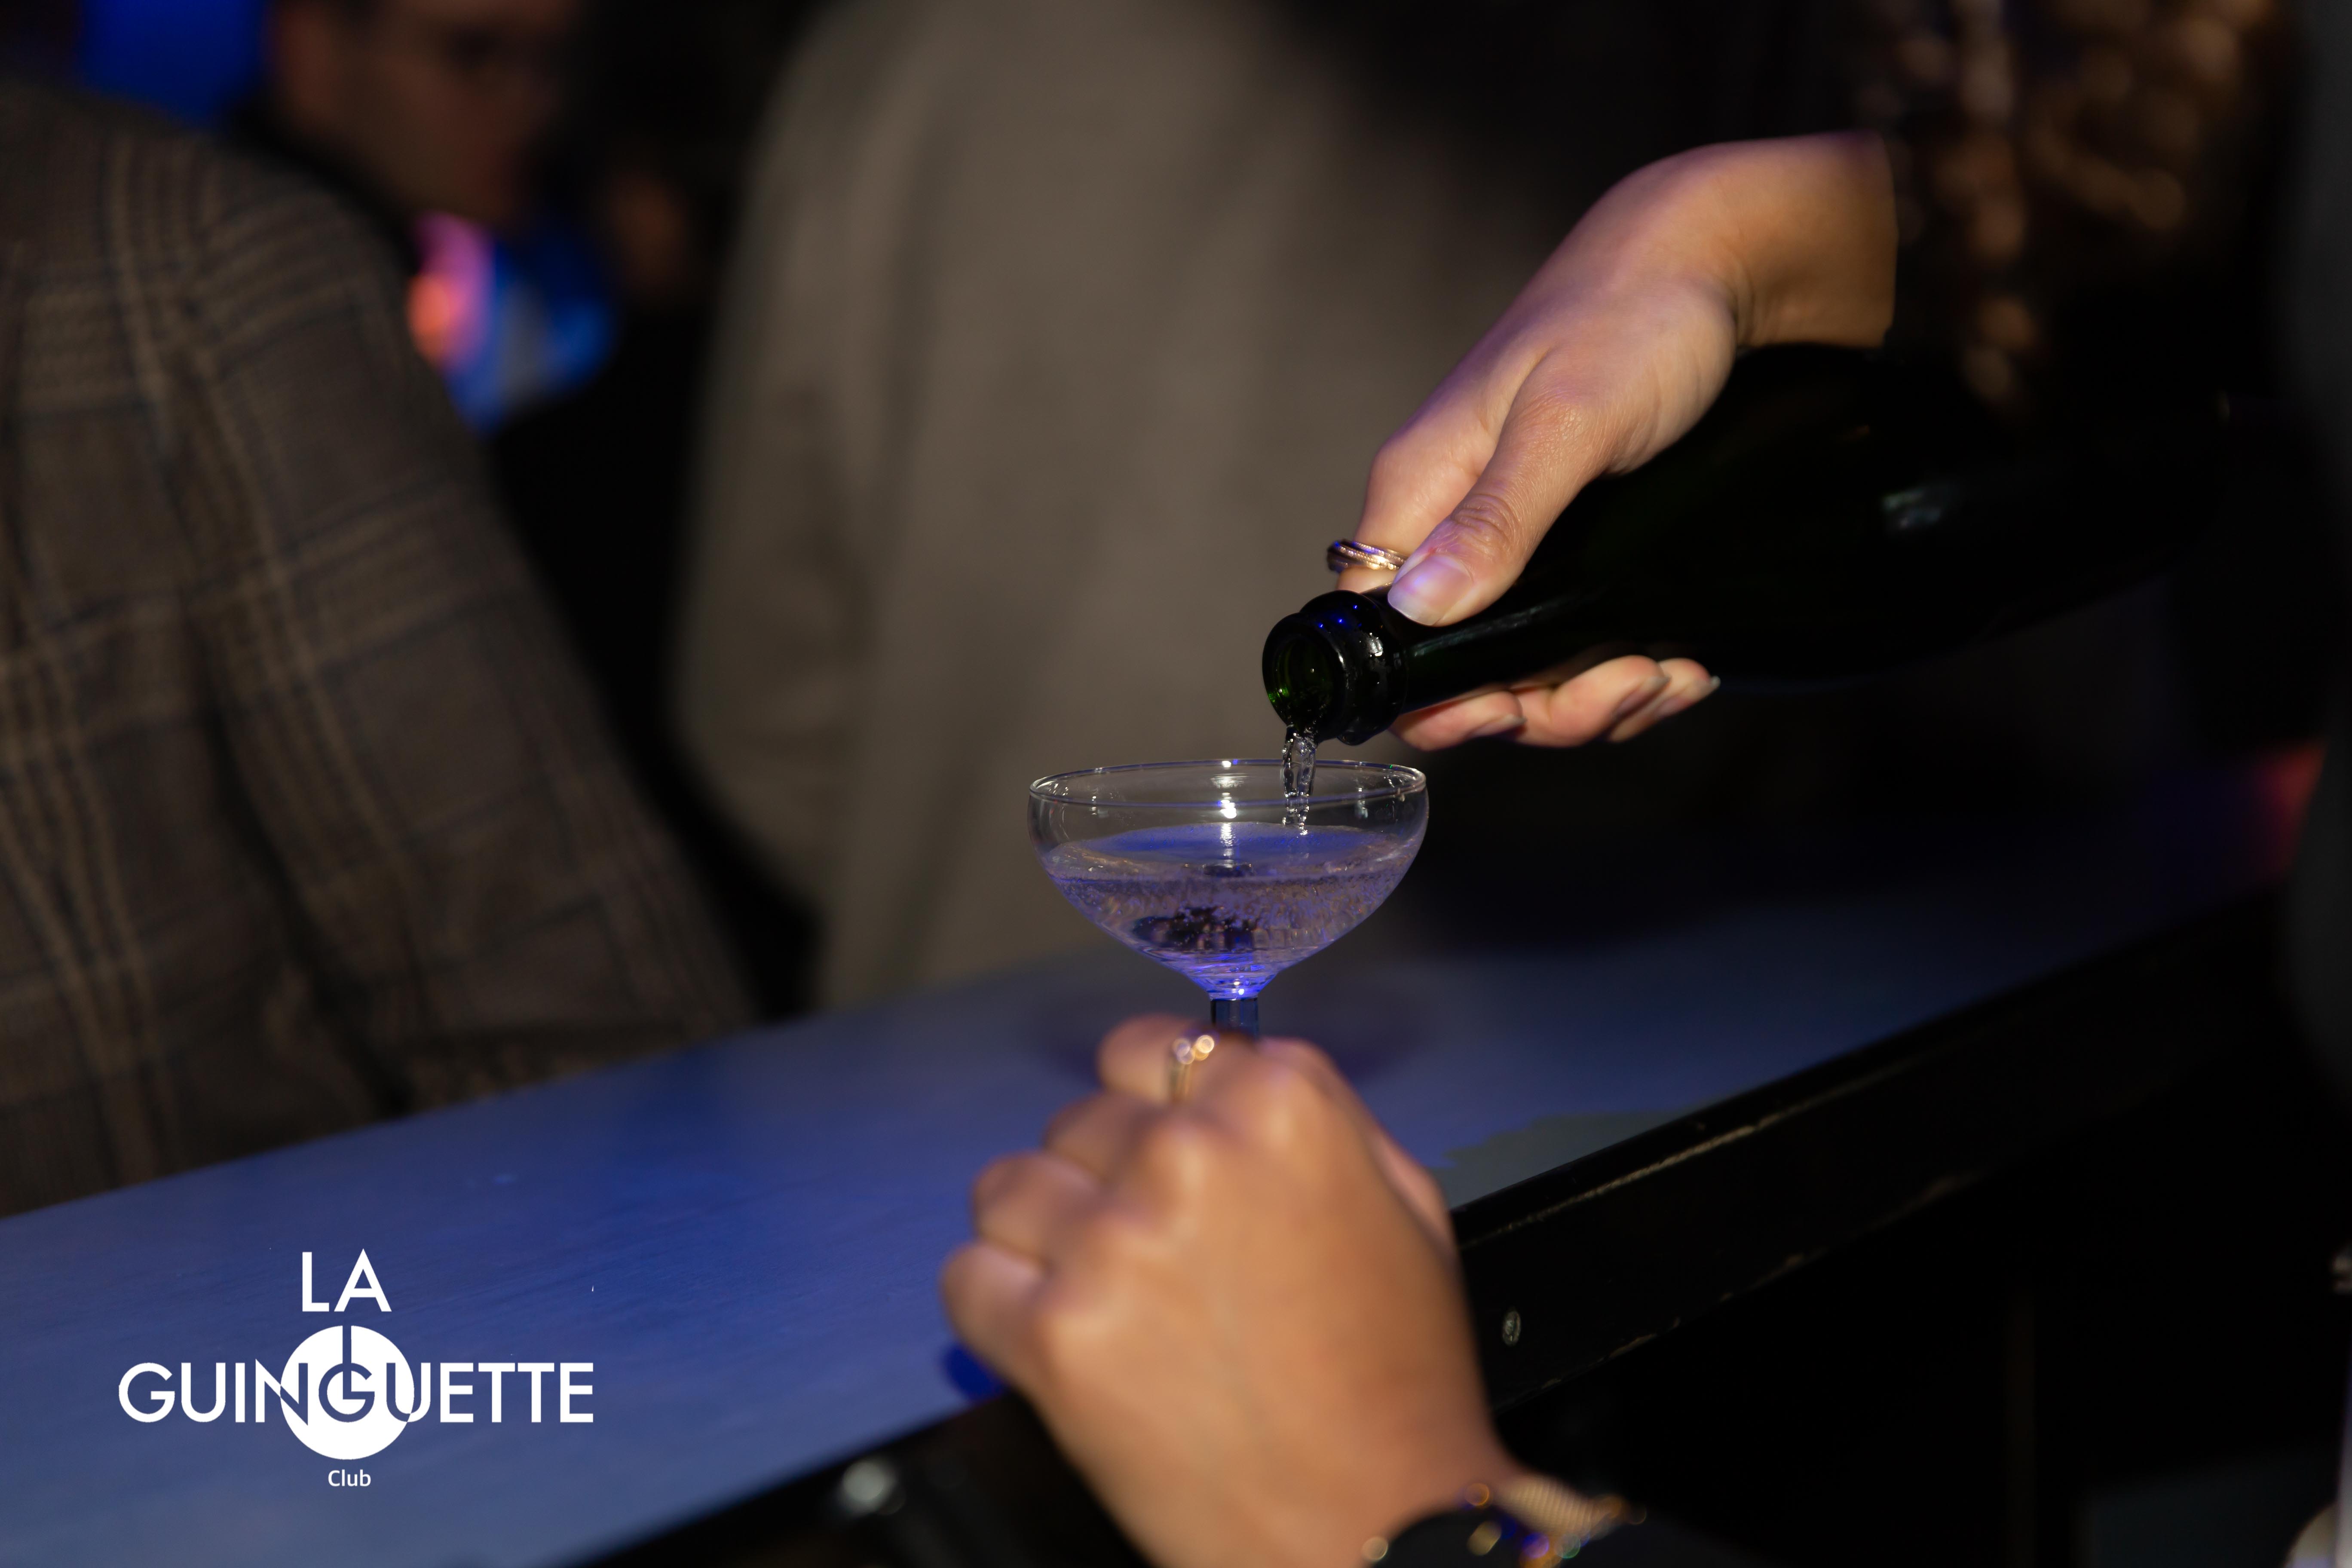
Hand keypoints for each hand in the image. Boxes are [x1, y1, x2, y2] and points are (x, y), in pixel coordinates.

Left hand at [941, 1016, 1522, 1567]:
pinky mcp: (1055, 1334)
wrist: (1375, 1526)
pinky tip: (1057, 1338)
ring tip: (1097, 1293)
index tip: (1150, 1140)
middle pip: (1078, 1119)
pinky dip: (997, 1306)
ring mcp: (1115, 1244)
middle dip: (1102, 1178)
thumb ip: (1315, 1120)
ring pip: (1007, 1187)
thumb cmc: (1398, 1384)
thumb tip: (1230, 1078)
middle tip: (1147, 1251)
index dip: (1146, 1100)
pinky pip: (966, 1276)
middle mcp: (1192, 1156)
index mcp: (1283, 1106)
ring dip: (1039, 1234)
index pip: (1149, 1048)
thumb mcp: (1405, 1207)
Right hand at [1340, 131, 1896, 748]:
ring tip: (1666, 676)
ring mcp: (1516, 541)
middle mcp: (1454, 525)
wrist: (1714, 266)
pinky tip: (1677, 662)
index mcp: (1421, 492)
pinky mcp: (1573, 547)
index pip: (1379, 632)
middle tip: (1626, 687)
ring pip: (1527, 668)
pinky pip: (1576, 643)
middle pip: (1460, 670)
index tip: (1510, 708)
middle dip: (1542, 709)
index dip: (1435, 696)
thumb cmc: (1633, 320)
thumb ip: (1496, 516)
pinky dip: (1625, 672)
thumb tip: (1418, 608)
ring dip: (1595, 698)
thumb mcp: (1568, 421)